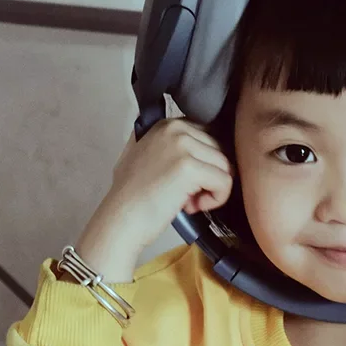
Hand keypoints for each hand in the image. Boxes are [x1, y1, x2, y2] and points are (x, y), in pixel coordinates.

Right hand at [74, 119, 232, 281]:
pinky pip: (225, 181)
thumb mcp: (146, 156)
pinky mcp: (189, 167)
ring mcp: (182, 146)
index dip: (205, 163)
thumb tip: (201, 147)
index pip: (210, 136)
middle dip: (210, 176)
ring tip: (189, 201)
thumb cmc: (133, 197)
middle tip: (187, 195)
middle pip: (220, 150)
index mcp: (167, 124)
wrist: (120, 220)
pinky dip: (216, 199)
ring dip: (213, 189)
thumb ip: (169, 145)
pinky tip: (193, 206)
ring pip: (225, 166)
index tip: (186, 182)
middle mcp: (175, 129)